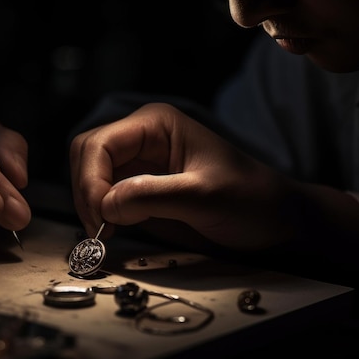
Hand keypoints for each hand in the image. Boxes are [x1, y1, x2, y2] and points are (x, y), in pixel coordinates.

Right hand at [69, 102, 298, 249]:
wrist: (273, 221)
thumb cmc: (250, 200)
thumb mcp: (205, 197)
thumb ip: (154, 195)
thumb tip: (105, 204)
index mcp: (156, 124)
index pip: (99, 144)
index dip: (90, 180)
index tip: (101, 218)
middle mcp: (142, 138)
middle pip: (86, 155)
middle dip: (85, 191)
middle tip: (99, 229)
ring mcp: (140, 162)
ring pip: (90, 176)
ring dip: (89, 204)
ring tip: (107, 233)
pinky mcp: (141, 187)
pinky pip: (104, 195)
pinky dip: (99, 213)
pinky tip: (112, 231)